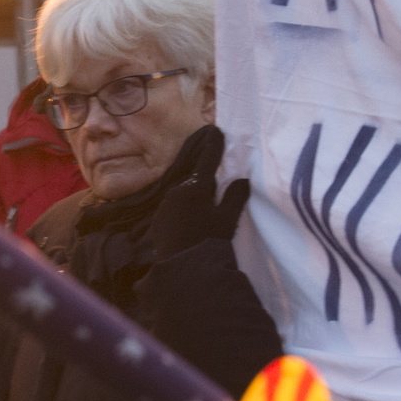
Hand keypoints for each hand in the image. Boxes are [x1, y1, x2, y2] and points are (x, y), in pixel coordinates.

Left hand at [150, 124, 249, 260]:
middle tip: (215, 180)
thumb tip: (242, 179)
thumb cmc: (209, 241)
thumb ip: (235, 197)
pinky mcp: (158, 220)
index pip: (208, 161)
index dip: (214, 146)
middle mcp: (177, 192)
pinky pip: (174, 208)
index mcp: (196, 187)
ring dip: (193, 196)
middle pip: (195, 180)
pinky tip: (190, 221)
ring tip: (203, 208)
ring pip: (183, 194)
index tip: (217, 131)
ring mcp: (165, 206)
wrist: (182, 269)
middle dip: (205, 179)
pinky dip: (183, 210)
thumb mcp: (228, 220)